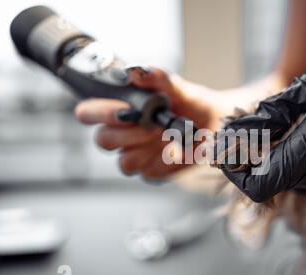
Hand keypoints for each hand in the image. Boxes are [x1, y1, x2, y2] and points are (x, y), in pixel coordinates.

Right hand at [75, 67, 223, 178]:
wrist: (217, 123)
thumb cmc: (191, 103)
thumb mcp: (177, 87)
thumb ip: (157, 78)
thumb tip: (137, 71)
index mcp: (120, 110)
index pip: (88, 113)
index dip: (98, 113)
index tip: (122, 109)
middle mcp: (123, 135)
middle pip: (103, 140)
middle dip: (128, 133)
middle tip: (152, 124)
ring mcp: (137, 155)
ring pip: (124, 162)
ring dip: (146, 149)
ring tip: (167, 135)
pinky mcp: (153, 171)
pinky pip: (150, 172)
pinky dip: (167, 161)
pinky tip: (179, 149)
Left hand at [219, 37, 305, 201]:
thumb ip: (268, 116)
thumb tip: (235, 132)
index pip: (258, 187)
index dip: (236, 172)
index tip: (227, 150)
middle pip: (268, 182)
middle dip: (247, 159)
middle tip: (237, 130)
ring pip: (283, 177)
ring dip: (267, 156)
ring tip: (263, 127)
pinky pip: (301, 172)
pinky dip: (286, 156)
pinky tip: (287, 133)